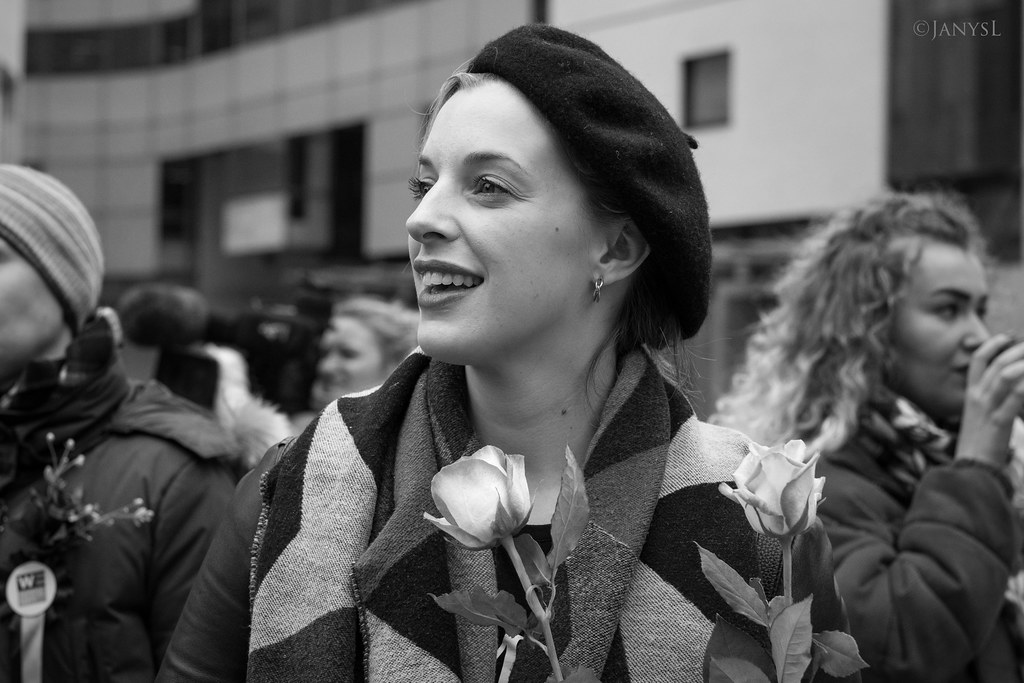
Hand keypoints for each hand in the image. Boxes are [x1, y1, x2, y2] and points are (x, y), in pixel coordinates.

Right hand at [955, 334, 1023, 467]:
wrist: (972, 468)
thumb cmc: (980, 444)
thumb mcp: (980, 416)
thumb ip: (990, 399)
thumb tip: (1007, 386)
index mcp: (971, 394)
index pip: (979, 360)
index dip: (994, 345)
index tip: (1009, 337)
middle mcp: (977, 397)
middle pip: (998, 363)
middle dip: (1019, 351)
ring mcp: (987, 408)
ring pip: (1006, 375)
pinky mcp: (999, 420)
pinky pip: (1015, 396)